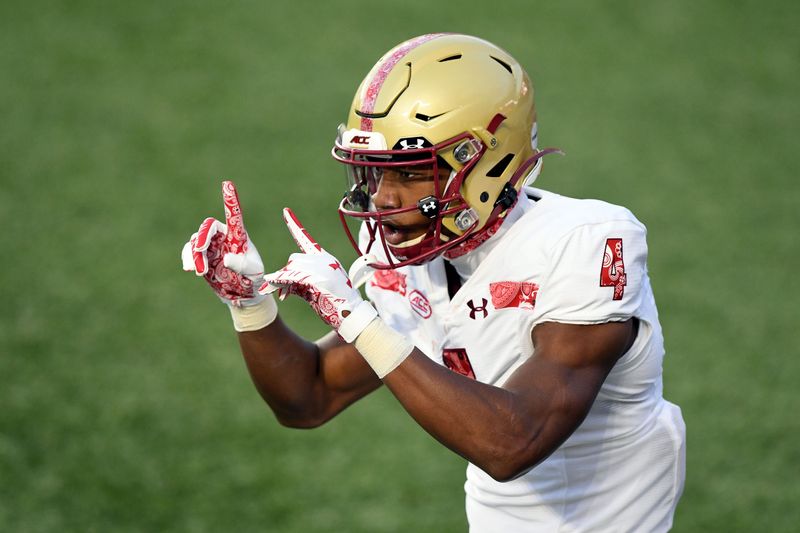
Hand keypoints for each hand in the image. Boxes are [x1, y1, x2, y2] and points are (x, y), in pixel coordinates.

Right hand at [181, 180, 264, 306]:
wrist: (243, 294)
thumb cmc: (253, 279)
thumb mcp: (253, 273)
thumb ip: (241, 265)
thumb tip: (225, 259)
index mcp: (238, 235)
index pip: (233, 214)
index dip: (230, 200)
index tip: (228, 184)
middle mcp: (223, 236)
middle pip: (207, 227)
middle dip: (202, 238)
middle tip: (200, 250)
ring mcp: (210, 246)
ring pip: (196, 241)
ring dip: (195, 255)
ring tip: (201, 272)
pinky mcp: (201, 256)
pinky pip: (189, 252)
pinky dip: (187, 258)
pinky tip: (190, 269)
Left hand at [260, 208, 376, 341]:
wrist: (353, 315)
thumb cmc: (336, 305)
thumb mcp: (317, 289)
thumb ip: (300, 282)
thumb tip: (277, 283)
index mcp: (326, 259)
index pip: (306, 239)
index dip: (294, 225)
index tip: (285, 211)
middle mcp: (323, 259)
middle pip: (294, 260)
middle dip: (286, 275)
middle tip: (284, 293)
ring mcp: (322, 267)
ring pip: (292, 269)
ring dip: (283, 283)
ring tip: (284, 296)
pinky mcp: (318, 278)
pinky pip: (292, 277)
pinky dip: (281, 284)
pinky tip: (276, 292)